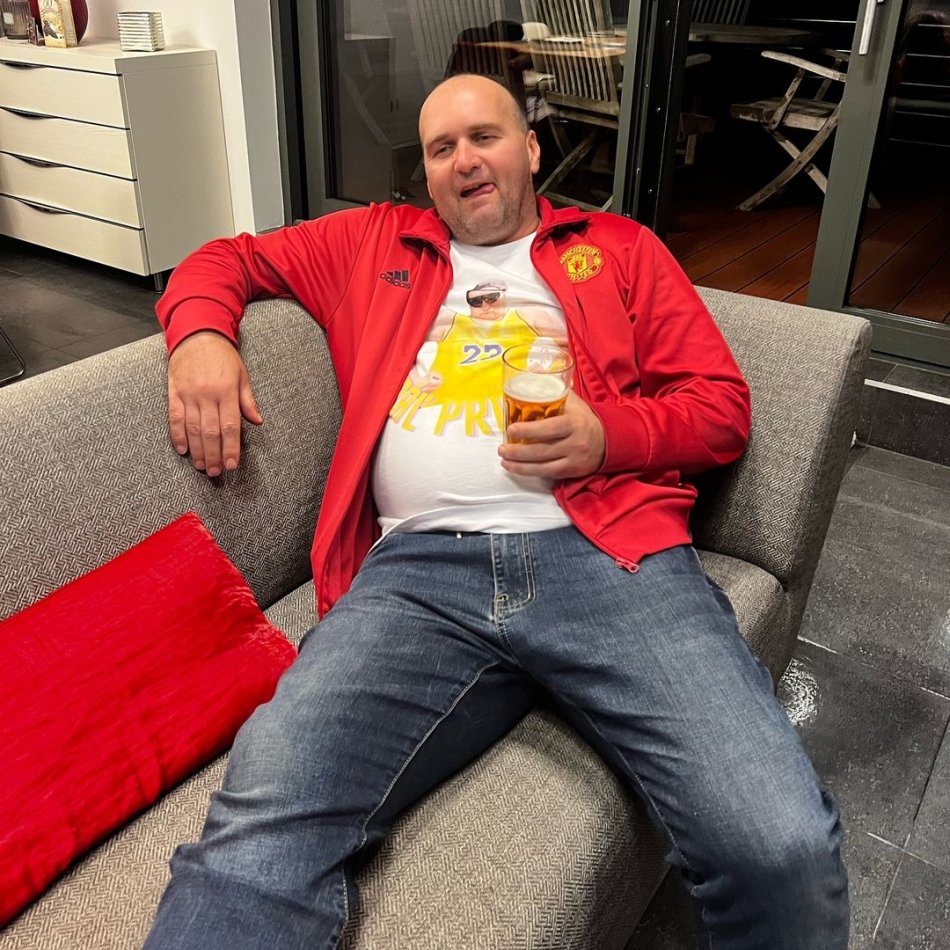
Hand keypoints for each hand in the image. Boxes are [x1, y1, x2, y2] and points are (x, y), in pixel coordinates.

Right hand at [167, 331, 262, 476]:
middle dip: (214, 455)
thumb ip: (247, 401)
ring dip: (197, 451)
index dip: (231, 448)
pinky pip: (174, 418)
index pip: (230, 426)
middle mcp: (207, 395)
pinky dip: (178, 435)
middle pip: (211, 432)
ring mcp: (188, 394)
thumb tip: (257, 421)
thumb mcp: (242, 376)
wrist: (197, 334)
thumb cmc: (223, 356)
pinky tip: (183, 450)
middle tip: (216, 472)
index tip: (232, 465)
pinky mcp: (174, 393)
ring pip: (193, 429)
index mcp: (226, 392)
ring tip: (201, 466)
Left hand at [498, 393, 604, 478]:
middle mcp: (575, 443)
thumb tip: (533, 371)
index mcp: (574, 423)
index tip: (511, 429)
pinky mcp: (572, 472)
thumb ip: (554, 390)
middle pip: (542, 450)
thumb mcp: (574, 403)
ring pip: (543, 466)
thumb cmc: (584, 419)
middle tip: (502, 448)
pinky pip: (547, 474)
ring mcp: (574, 459)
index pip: (550, 428)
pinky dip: (529, 472)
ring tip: (504, 459)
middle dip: (518, 451)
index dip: (529, 430)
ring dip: (519, 465)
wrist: (609, 441)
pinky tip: (515, 468)